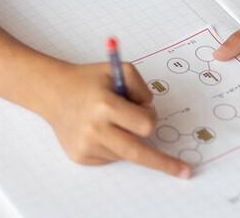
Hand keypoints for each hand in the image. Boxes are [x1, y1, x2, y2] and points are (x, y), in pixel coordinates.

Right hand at [42, 61, 190, 176]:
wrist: (55, 93)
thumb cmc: (90, 80)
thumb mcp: (119, 69)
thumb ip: (140, 87)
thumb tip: (150, 114)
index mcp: (105, 105)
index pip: (145, 124)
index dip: (149, 116)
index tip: (149, 115)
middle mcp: (95, 129)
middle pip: (139, 153)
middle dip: (164, 163)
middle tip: (184, 172)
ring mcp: (87, 146)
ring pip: (126, 152)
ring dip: (128, 138)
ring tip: (109, 119)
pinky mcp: (81, 157)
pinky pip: (111, 156)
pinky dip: (114, 144)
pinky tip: (99, 129)